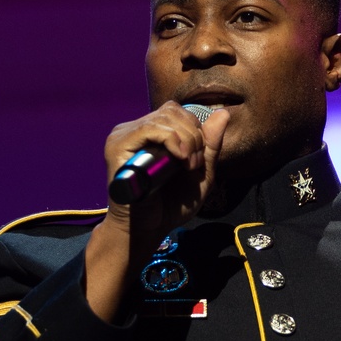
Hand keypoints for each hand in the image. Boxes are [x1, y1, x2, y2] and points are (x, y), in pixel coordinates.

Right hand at [84, 102, 228, 320]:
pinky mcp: (118, 146)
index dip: (195, 129)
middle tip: (193, 165)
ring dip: (186, 140)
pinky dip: (171, 139)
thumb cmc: (169, 206)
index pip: (177, 112)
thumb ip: (210, 144)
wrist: (148, 230)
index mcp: (151, 134)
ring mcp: (124, 136)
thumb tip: (223, 113)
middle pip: (172, 111)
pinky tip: (178, 159)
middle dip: (193, 135)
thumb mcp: (200, 173)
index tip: (198, 160)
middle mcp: (136, 131)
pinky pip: (148, 128)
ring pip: (164, 117)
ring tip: (186, 166)